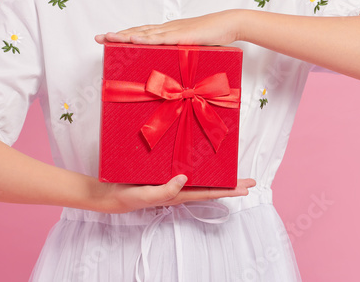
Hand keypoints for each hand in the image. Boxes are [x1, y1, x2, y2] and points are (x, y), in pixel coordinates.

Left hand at [94, 10, 242, 45]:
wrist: (230, 25)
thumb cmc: (214, 38)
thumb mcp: (193, 50)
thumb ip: (182, 57)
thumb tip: (173, 74)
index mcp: (168, 32)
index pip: (142, 33)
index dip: (124, 35)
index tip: (107, 38)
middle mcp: (167, 29)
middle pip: (137, 31)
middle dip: (117, 35)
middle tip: (98, 38)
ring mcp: (174, 30)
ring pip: (144, 33)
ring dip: (125, 36)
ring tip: (109, 38)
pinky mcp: (182, 35)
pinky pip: (161, 37)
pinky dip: (145, 38)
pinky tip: (133, 39)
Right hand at [95, 174, 256, 213]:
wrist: (109, 195)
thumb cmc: (128, 196)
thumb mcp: (147, 195)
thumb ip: (166, 190)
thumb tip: (186, 179)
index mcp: (178, 194)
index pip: (209, 192)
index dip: (228, 190)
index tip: (246, 188)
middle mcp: (179, 188)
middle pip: (210, 186)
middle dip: (230, 184)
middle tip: (250, 180)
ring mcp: (171, 181)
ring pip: (200, 178)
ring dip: (216, 176)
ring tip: (231, 173)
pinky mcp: (162, 173)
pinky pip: (185, 170)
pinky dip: (197, 167)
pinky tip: (200, 163)